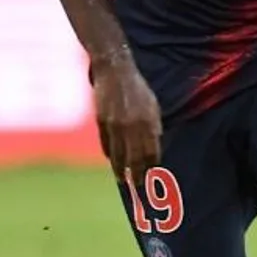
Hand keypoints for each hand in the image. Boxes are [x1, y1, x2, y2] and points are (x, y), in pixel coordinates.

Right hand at [92, 56, 161, 184]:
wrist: (114, 71)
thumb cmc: (138, 88)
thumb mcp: (153, 105)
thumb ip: (154, 125)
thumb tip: (155, 144)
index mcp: (148, 122)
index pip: (151, 152)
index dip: (152, 165)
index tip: (153, 174)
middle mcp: (132, 127)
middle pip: (134, 158)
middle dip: (137, 174)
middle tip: (139, 185)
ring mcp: (115, 126)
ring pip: (117, 155)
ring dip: (121, 169)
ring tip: (123, 179)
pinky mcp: (101, 122)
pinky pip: (105, 144)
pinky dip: (109, 154)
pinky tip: (112, 161)